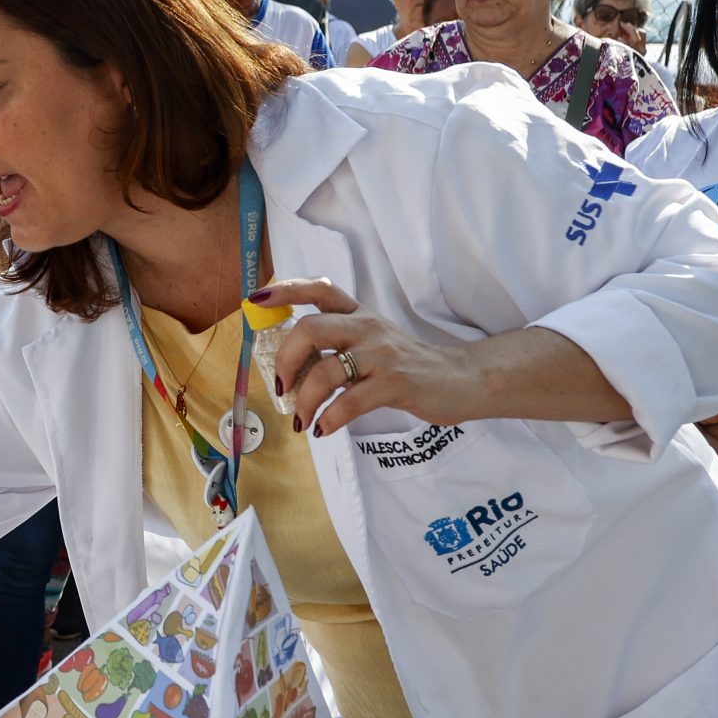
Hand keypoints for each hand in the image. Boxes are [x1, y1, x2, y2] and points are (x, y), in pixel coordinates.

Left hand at [265, 278, 494, 436]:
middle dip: (285, 360)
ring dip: (304, 401)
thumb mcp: (372, 342)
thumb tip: (291, 363)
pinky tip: (324, 428)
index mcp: (358, 314)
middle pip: (310, 329)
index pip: (320, 289)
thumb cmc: (408, 364)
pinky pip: (349, 403)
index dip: (286, 291)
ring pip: (326, 371)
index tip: (257, 300)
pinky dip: (329, 419)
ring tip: (302, 420)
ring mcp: (382, 355)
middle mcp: (367, 327)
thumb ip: (338, 343)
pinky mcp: (395, 384)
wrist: (460, 379)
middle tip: (282, 387)